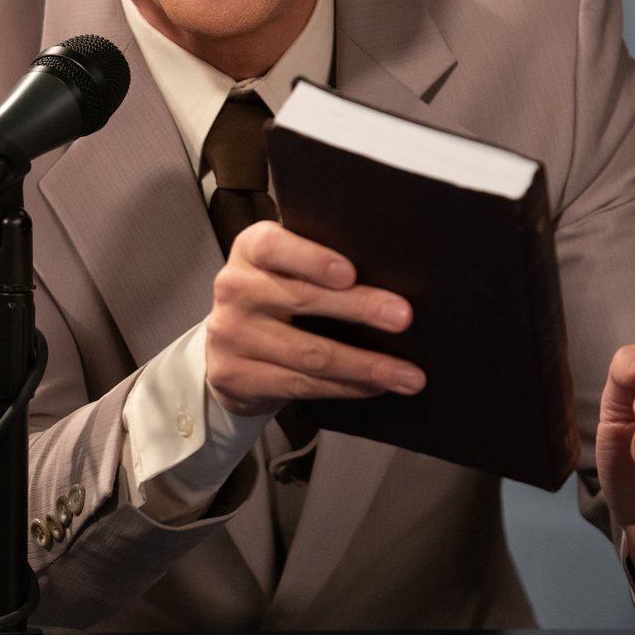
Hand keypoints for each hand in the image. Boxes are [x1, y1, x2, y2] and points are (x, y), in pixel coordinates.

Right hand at [203, 221, 423, 418]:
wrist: (228, 343)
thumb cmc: (274, 295)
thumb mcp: (284, 267)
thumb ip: (319, 262)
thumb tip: (390, 273)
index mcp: (250, 250)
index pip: (274, 247)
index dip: (312, 259)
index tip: (350, 273)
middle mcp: (235, 288)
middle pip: (302, 300)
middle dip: (360, 309)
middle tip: (403, 318)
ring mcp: (231, 335)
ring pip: (309, 353)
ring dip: (366, 365)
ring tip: (406, 374)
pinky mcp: (236, 376)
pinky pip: (301, 385)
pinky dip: (346, 387)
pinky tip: (374, 386)